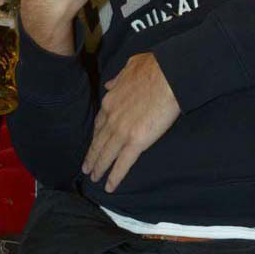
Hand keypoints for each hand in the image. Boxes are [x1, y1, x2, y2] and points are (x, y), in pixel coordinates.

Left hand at [83, 52, 180, 191]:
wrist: (168, 75)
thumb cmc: (154, 68)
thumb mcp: (129, 67)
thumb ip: (118, 79)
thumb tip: (110, 84)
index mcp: (111, 101)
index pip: (99, 123)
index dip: (96, 135)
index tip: (93, 143)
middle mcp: (111, 118)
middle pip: (98, 141)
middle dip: (92, 156)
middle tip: (86, 167)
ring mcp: (121, 131)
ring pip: (106, 155)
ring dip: (99, 168)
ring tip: (94, 177)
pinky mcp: (135, 142)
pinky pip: (122, 163)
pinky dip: (115, 176)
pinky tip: (110, 186)